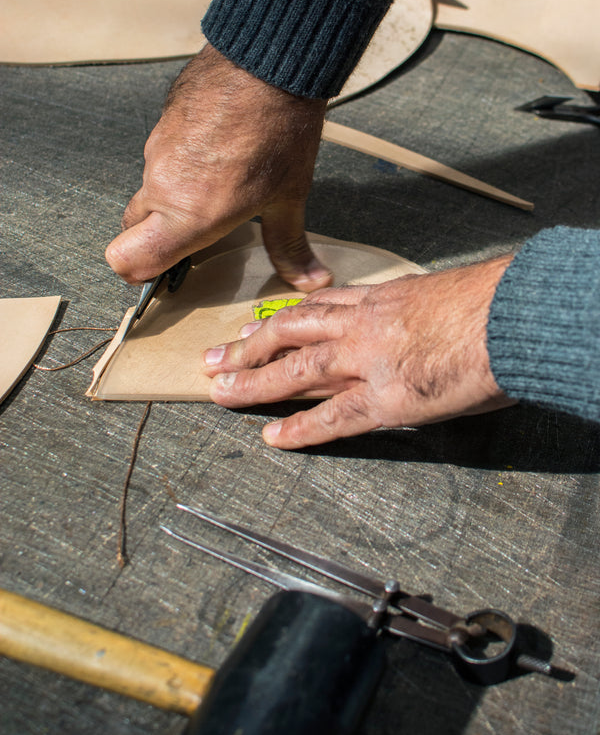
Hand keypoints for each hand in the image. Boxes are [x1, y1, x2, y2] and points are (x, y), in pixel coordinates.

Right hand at [105, 44, 331, 289]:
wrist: (270, 61)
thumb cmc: (280, 131)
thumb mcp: (288, 198)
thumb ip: (289, 246)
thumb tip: (310, 281)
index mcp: (189, 216)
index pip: (127, 260)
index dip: (137, 274)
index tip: (162, 274)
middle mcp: (163, 186)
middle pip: (130, 230)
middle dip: (153, 239)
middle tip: (190, 238)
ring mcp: (156, 151)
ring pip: (148, 192)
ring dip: (170, 200)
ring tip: (213, 189)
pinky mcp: (161, 124)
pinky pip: (158, 158)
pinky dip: (178, 165)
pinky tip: (213, 154)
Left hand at [202, 256, 515, 447]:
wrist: (514, 313)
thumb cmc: (492, 301)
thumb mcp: (443, 295)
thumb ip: (418, 311)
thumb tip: (416, 327)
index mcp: (381, 299)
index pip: (316, 308)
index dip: (279, 320)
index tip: (254, 326)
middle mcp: (364, 324)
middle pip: (290, 331)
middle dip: (248, 346)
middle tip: (216, 359)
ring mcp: (369, 360)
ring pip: (296, 369)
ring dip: (255, 383)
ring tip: (222, 395)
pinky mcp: (387, 397)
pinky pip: (333, 417)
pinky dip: (301, 430)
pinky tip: (274, 439)